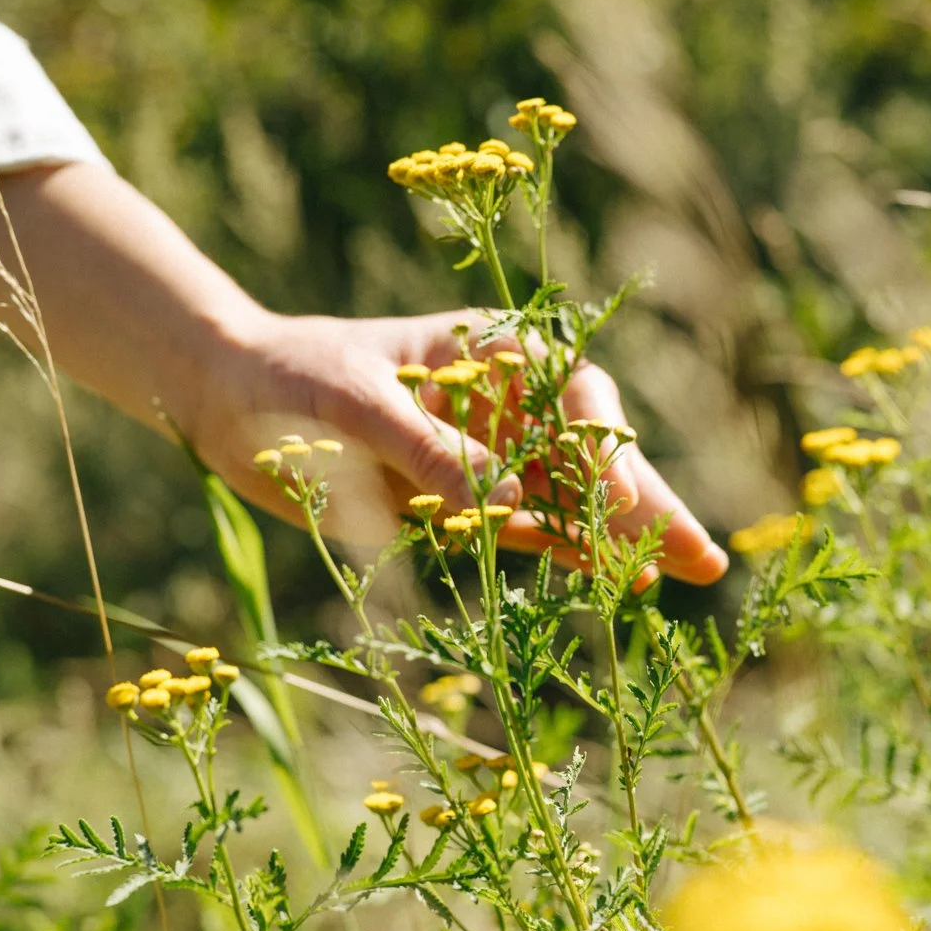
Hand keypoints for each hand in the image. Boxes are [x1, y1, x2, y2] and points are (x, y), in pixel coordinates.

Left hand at [193, 307, 728, 585]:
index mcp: (486, 350)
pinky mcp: (457, 501)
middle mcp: (499, 402)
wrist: (224, 398)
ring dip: (621, 538)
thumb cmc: (288, 374)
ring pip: (570, 499)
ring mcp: (484, 454)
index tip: (617, 498)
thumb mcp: (353, 403)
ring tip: (684, 579)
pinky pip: (526, 529)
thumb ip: (429, 450)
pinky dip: (566, 552)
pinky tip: (614, 580)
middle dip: (646, 504)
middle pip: (590, 454)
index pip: (572, 393)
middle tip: (705, 558)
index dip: (605, 447)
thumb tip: (512, 500)